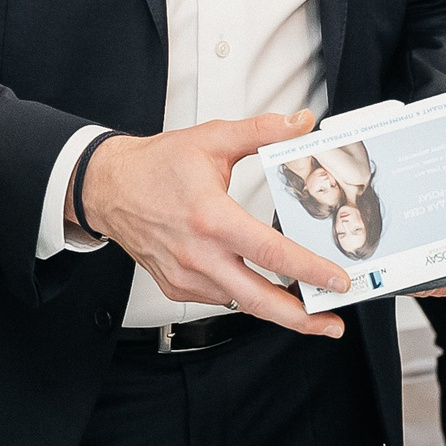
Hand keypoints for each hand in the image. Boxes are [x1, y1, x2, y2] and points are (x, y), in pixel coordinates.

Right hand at [78, 112, 351, 336]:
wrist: (108, 187)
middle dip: (302, 318)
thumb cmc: (155, 166)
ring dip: (275, 306)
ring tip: (305, 304)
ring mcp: (186, 276)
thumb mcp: (212, 139)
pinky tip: (258, 284)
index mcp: (212, 218)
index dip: (310, 271)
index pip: (272, 254)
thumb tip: (300, 122)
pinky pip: (219, 298)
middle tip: (331, 323)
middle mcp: (198, 254)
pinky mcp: (176, 287)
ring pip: (241, 302)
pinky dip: (243, 294)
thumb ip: (262, 131)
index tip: (337, 280)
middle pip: (260, 299)